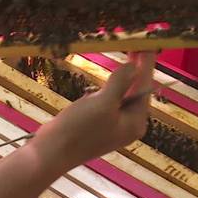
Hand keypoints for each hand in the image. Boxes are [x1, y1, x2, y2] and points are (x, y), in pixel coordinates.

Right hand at [29, 52, 155, 172]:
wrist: (51, 152)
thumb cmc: (79, 128)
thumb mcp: (103, 102)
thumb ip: (120, 82)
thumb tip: (134, 66)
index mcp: (136, 122)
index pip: (144, 87)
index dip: (145, 64)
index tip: (146, 45)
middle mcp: (128, 124)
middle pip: (135, 91)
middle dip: (133, 70)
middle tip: (134, 45)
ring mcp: (113, 125)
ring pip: (120, 95)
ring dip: (118, 78)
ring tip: (122, 58)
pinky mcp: (97, 124)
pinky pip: (106, 101)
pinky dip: (104, 89)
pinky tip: (95, 86)